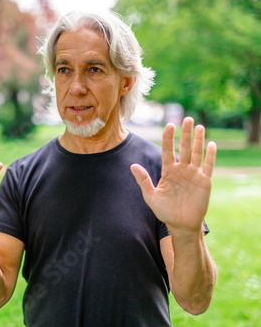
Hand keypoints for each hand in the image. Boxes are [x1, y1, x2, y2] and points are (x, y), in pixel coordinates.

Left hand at [130, 117, 216, 234]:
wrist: (180, 224)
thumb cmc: (164, 211)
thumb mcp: (151, 196)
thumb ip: (143, 180)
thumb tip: (132, 165)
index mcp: (168, 171)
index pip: (167, 150)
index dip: (168, 138)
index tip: (169, 125)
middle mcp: (181, 170)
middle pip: (184, 147)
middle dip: (185, 133)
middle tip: (186, 118)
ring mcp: (194, 174)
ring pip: (197, 153)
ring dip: (198, 140)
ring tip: (199, 126)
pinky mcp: (204, 181)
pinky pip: (208, 166)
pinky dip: (210, 155)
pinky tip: (211, 144)